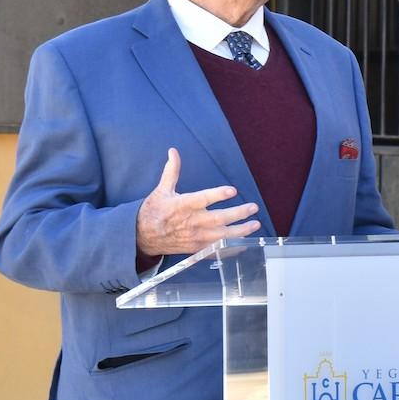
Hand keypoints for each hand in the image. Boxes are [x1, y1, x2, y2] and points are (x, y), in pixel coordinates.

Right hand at [136, 148, 260, 255]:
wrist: (143, 237)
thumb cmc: (154, 211)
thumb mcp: (161, 189)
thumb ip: (171, 171)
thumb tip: (173, 151)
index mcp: (183, 205)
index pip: (203, 199)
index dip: (218, 195)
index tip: (233, 190)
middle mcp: (192, 222)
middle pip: (219, 218)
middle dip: (238, 213)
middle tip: (253, 207)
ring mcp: (195, 237)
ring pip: (222, 235)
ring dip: (241, 230)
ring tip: (255, 224)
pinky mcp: (197, 248)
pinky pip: (217, 248)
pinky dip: (232, 246)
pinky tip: (245, 241)